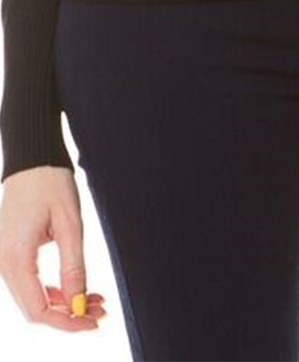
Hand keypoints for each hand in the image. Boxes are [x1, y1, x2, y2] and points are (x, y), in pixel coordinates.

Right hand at [1, 166, 104, 330]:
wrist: (32, 162)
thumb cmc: (51, 186)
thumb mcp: (70, 226)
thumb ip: (74, 267)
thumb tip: (80, 303)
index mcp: (15, 258)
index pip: (37, 309)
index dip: (66, 322)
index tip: (93, 322)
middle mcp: (3, 264)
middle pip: (34, 308)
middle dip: (68, 316)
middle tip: (102, 312)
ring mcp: (3, 260)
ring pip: (33, 298)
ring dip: (63, 304)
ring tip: (97, 300)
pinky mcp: (10, 255)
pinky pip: (30, 284)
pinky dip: (54, 291)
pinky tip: (79, 290)